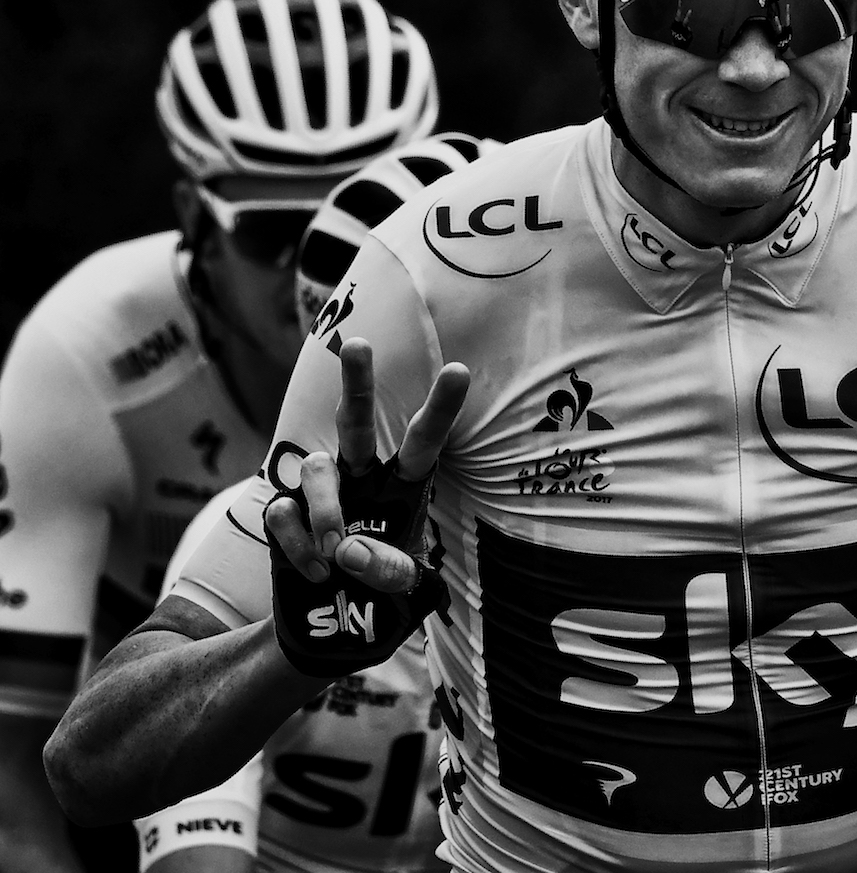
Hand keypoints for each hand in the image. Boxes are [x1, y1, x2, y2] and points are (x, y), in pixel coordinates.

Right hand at [266, 339, 468, 590]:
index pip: (423, 442)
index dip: (440, 408)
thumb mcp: (402, 590)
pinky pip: (284, 513)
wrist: (331, 629)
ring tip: (334, 556)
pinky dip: (299, 546)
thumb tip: (348, 548)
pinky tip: (315, 572)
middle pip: (356, 423)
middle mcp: (362, 479)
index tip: (458, 369)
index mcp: (402, 488)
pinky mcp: (286, 515)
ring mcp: (321, 494)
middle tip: (359, 343)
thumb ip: (387, 571)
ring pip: (317, 468)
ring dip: (327, 511)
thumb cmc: (381, 598)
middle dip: (357, 382)